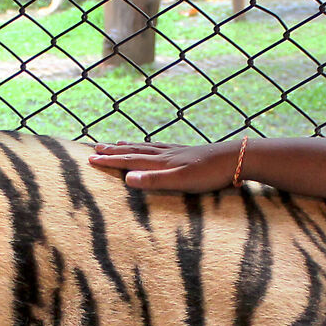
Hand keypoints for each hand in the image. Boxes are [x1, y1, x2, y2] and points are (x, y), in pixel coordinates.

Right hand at [86, 139, 242, 191]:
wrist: (236, 159)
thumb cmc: (209, 174)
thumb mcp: (181, 181)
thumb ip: (154, 180)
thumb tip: (127, 178)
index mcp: (161, 163)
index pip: (129, 161)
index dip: (109, 161)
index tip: (89, 159)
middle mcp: (165, 154)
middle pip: (133, 151)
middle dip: (113, 152)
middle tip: (94, 149)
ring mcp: (175, 151)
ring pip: (145, 147)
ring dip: (128, 147)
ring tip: (115, 143)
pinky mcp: (185, 152)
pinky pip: (159, 147)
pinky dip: (147, 145)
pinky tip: (150, 146)